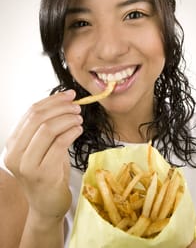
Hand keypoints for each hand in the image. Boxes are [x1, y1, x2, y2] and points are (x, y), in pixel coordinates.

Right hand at [4, 90, 82, 221]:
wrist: (47, 203)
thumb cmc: (47, 171)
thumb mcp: (41, 147)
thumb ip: (45, 126)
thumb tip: (63, 100)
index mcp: (12, 143)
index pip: (30, 112)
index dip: (52, 100)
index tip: (69, 95)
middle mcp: (14, 153)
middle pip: (38, 118)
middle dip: (61, 108)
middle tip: (77, 106)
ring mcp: (26, 164)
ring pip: (48, 129)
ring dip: (67, 119)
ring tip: (79, 119)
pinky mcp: (42, 173)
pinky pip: (59, 144)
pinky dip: (71, 132)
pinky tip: (79, 130)